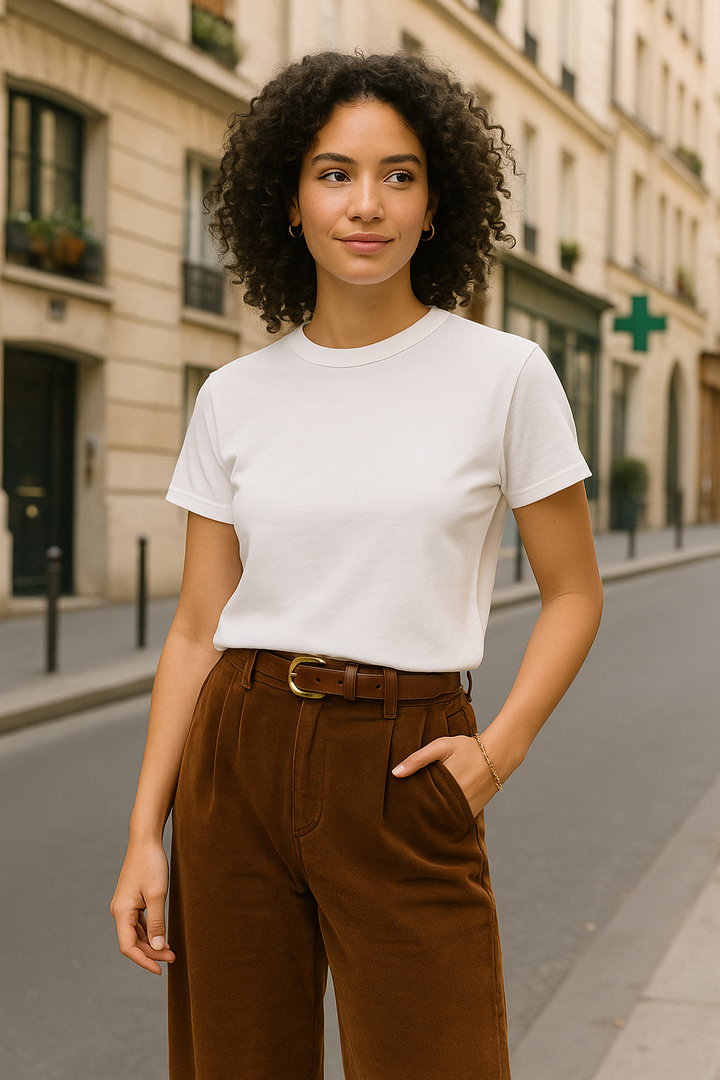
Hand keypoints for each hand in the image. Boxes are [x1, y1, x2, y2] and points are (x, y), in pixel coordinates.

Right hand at [110, 839, 175, 974]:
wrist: (145, 840)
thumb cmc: (151, 864)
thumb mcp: (157, 894)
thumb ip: (156, 922)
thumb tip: (156, 947)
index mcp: (122, 911)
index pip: (128, 946)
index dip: (143, 960)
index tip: (160, 969)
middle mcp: (119, 911)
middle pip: (132, 942)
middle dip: (151, 953)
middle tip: (173, 958)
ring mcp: (125, 905)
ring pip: (136, 933)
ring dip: (151, 944)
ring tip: (171, 951)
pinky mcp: (131, 900)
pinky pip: (138, 923)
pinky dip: (150, 932)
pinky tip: (162, 936)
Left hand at [392, 734, 500, 815]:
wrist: (498, 755)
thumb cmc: (467, 749)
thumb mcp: (441, 747)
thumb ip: (417, 759)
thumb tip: (395, 773)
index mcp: (443, 787)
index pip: (418, 804)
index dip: (406, 807)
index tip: (395, 808)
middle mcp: (455, 803)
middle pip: (428, 816)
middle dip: (415, 816)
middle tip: (401, 817)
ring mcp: (464, 810)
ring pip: (441, 821)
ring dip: (430, 820)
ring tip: (414, 819)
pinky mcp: (472, 813)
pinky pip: (453, 820)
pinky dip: (444, 819)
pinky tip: (434, 815)